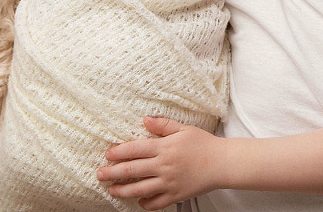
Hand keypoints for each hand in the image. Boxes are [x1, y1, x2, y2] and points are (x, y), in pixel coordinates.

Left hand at [96, 116, 223, 210]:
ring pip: (140, 189)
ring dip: (123, 190)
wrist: (222, 163)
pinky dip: (144, 204)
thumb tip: (144, 119)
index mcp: (165, 147)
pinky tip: (138, 201)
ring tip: (112, 190)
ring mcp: (169, 182)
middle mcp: (164, 166)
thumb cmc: (203, 144)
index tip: (107, 155)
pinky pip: (156, 203)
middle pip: (132, 170)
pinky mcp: (176, 195)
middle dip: (113, 173)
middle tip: (99, 174)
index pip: (135, 149)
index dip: (119, 152)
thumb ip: (163, 125)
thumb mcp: (184, 129)